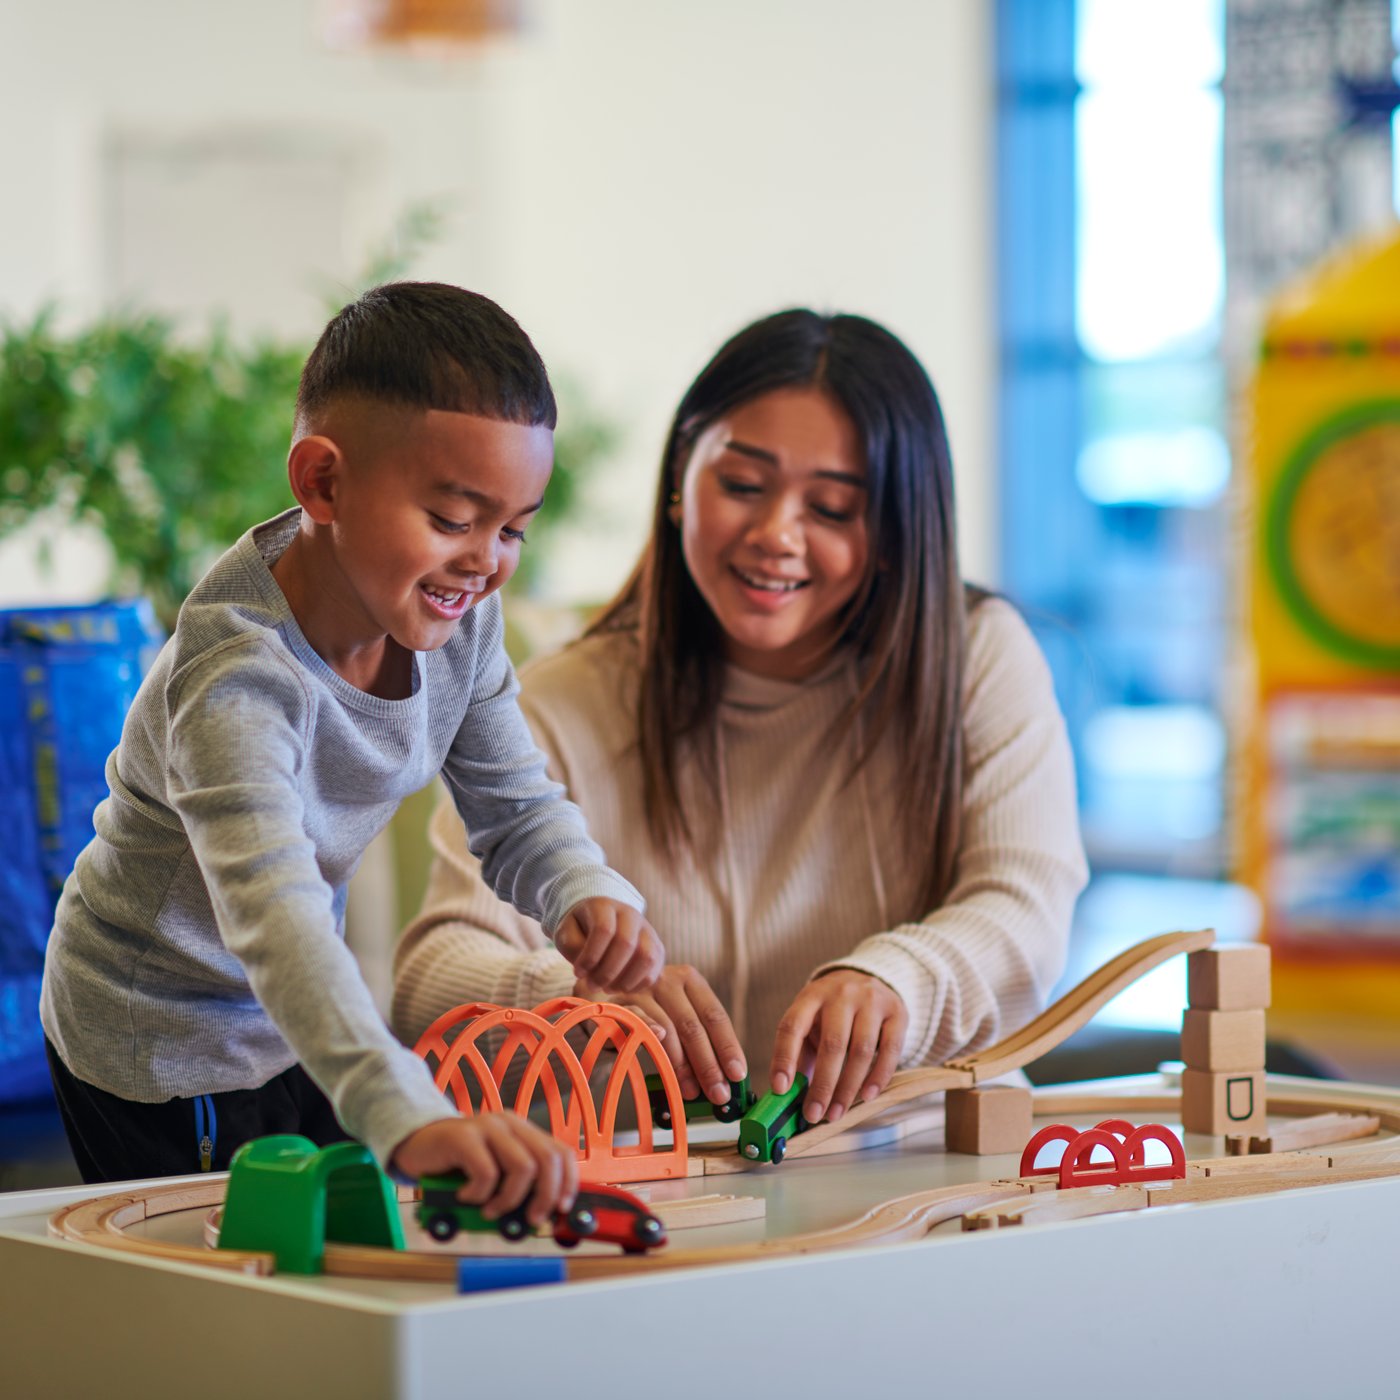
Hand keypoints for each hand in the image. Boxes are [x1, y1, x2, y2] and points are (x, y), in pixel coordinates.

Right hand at [390, 1112, 578, 1227]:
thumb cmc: (456, 1165)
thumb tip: (538, 1217)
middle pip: (548, 1159)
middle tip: (530, 1219)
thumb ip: (514, 1186)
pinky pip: (486, 1172)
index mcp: (522, 1131)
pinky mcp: (463, 1137)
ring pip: (523, 1167)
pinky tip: (465, 1196)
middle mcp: (509, 1124)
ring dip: (509, 1199)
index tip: (561, 1209)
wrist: (416, 1143)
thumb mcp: (493, 1174)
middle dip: (545, 1196)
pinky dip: (479, 1194)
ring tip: (489, 1210)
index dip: (568, 1182)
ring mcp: (487, 1127)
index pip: (561, 1152)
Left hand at [554, 898, 664, 992]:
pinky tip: (620, 987)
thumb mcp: (566, 932)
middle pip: (626, 943)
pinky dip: (637, 985)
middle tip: (592, 986)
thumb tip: (588, 968)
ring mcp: (647, 930)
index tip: (578, 973)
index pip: (604, 929)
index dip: (590, 956)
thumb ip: (572, 946)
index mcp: (605, 906)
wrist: (601, 920)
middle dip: (607, 972)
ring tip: (607, 988)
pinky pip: (654, 970)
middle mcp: (630, 914)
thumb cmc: (581, 929)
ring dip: (625, 981)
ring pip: (646, 957)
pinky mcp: (657, 948)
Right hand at [576, 964, 745, 1106]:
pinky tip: (661, 1052)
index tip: (737, 1074)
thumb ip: (700, 1039)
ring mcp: (643, 990)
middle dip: (708, 1064)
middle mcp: (669, 980)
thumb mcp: (681, 1014)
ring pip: (668, 1029)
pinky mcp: (620, 1002)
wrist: (609, 987)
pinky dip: (651, 1036)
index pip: (716, 1016)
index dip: (728, 1047)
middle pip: (694, 1026)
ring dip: (681, 1065)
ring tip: (692, 1091)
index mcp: (692, 981)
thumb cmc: (654, 1008)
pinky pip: (638, 1024)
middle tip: (718, 1092)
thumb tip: (724, 1078)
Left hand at [769, 969, 907, 1124]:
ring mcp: (872, 1001)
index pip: (792, 1026)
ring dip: (848, 1087)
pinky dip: (878, 1077)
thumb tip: (786, 1095)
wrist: (869, 979)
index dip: (784, 1058)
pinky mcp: (897, 1013)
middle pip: (832, 1043)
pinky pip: (891, 1050)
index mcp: (811, 995)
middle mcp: (842, 994)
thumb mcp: (811, 1021)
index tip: (780, 1089)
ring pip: (861, 1050)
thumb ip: (799, 1053)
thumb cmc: (832, 1012)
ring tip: (836, 1112)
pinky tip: (866, 1096)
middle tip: (813, 1114)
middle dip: (822, 1084)